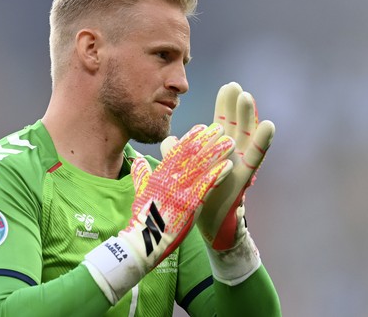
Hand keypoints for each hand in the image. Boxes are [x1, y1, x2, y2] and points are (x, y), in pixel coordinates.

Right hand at [84, 123, 233, 302]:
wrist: (143, 241)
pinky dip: (217, 176)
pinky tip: (228, 167)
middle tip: (220, 128)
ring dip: (216, 153)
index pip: (176, 150)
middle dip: (207, 140)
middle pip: (191, 154)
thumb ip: (140, 173)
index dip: (190, 138)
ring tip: (230, 142)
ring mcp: (179, 191)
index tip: (201, 127)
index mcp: (159, 174)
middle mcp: (169, 179)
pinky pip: (205, 187)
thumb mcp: (138, 191)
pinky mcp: (189, 205)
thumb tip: (137, 159)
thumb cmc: (142, 218)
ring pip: (200, 167)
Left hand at [161, 83, 274, 284]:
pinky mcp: (244, 177)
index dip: (225, 105)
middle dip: (237, 106)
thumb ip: (175, 155)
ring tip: (248, 97)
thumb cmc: (195, 196)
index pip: (223, 122)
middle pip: (237, 125)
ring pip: (246, 137)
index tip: (228, 87)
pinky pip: (255, 158)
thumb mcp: (181, 172)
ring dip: (249, 117)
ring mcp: (239, 164)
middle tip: (237, 86)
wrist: (202, 224)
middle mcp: (231, 154)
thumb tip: (167, 141)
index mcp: (217, 150)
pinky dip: (262, 141)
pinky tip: (269, 125)